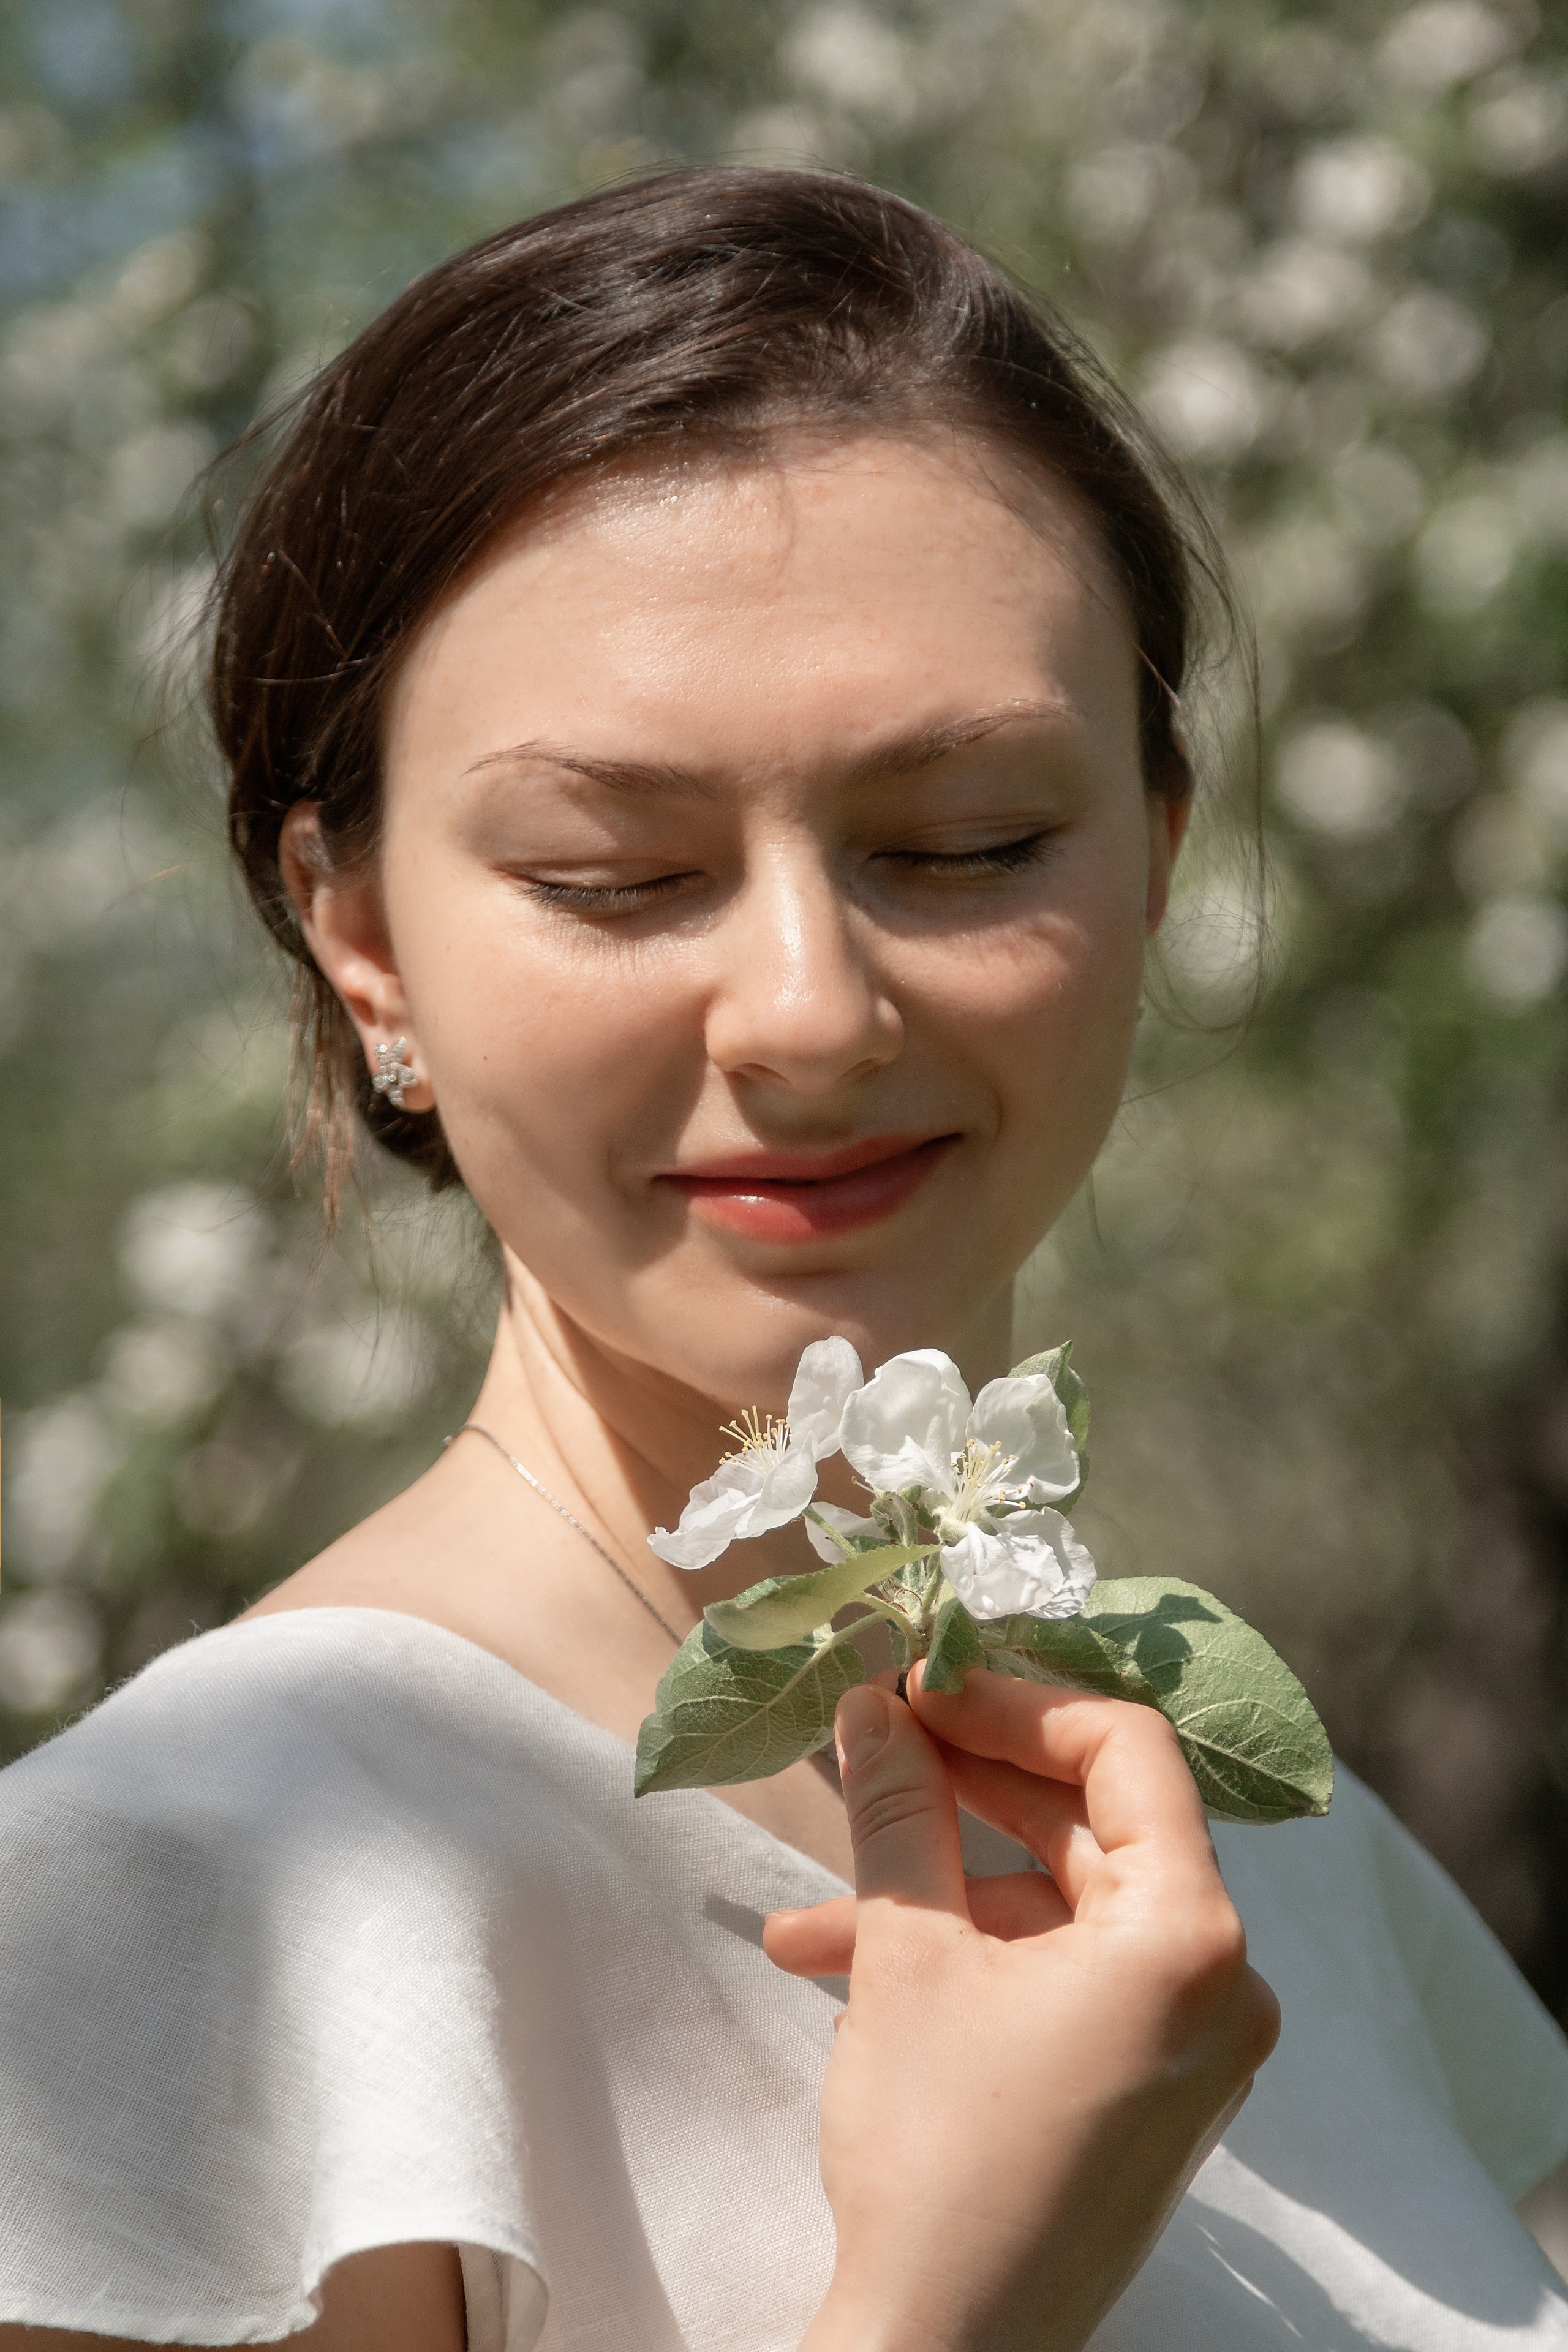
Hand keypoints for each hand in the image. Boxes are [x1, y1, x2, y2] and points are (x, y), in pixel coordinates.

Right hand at [766, 1666, 1280, 2351]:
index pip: (1125, 1750)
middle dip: (966, 1784)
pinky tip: (846, 1965)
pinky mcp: (1146, 2092)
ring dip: (941, 1887)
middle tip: (874, 1742)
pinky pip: (1065, 1981)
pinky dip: (971, 1960)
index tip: (921, 1685)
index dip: (1015, 1702)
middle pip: (1094, 1825)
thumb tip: (874, 1704)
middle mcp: (1218, 1984)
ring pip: (1060, 1910)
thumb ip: (897, 1809)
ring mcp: (1188, 2046)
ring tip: (815, 1903)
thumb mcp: (906, 1955)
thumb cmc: (938, 2154)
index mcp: (1192, 1936)